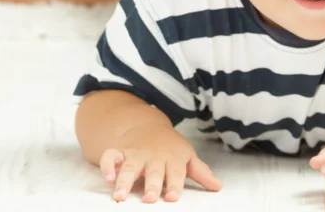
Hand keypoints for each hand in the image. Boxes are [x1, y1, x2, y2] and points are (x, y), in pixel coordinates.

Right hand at [100, 124, 222, 202]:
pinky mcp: (120, 152)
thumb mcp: (187, 156)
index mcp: (172, 158)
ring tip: (120, 196)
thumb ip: (201, 172)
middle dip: (151, 185)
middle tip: (149, 199)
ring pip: (129, 167)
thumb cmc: (171, 147)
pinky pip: (110, 157)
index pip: (175, 172)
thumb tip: (218, 187)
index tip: (172, 197)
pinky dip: (106, 166)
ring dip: (123, 181)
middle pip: (152, 171)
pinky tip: (107, 179)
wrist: (148, 126)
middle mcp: (153, 157)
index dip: (174, 184)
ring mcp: (136, 154)